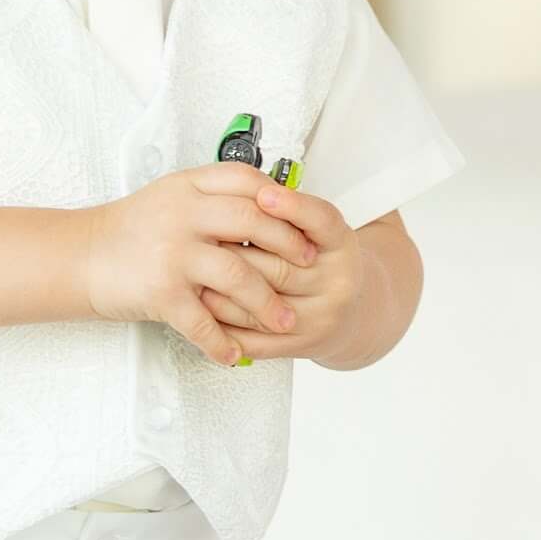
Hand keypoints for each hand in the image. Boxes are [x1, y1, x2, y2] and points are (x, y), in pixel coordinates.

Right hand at [82, 165, 322, 368]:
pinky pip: (203, 322)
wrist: (80, 256)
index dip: (281, 200)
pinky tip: (235, 354)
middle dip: (288, 247)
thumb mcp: (170, 197)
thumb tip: (266, 203)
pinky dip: (222, 343)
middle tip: (307, 268)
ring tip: (284, 320)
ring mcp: (172, 254)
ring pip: (238, 276)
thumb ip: (211, 197)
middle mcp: (182, 216)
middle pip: (253, 222)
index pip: (247, 182)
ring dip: (266, 304)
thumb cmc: (129, 230)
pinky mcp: (161, 292)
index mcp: (188, 188)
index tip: (301, 222)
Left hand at [195, 181, 357, 360]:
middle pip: (280, 266)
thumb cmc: (317, 262)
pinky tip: (202, 309)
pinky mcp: (300, 346)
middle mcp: (337, 283)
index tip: (263, 195)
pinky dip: (224, 324)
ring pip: (261, 305)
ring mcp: (320, 318)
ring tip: (194, 275)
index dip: (293, 208)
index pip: (322, 222)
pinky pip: (255, 338)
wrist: (346, 312)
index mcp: (342, 246)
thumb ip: (289, 215)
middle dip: (235, 252)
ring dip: (221, 291)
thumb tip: (247, 194)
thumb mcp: (316, 232)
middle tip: (200, 238)